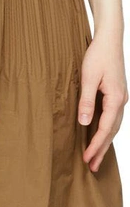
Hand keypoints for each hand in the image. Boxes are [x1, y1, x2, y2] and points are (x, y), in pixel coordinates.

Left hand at [77, 30, 127, 172]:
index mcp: (116, 98)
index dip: (95, 145)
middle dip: (102, 150)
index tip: (86, 158)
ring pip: (114, 127)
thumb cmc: (98, 55)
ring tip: (96, 158)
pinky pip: (113, 119)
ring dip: (105, 143)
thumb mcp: (88, 77)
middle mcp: (122, 101)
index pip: (105, 128)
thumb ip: (86, 101)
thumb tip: (84, 122)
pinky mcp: (118, 95)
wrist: (110, 39)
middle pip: (112, 132)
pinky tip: (100, 137)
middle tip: (92, 167)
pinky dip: (107, 131)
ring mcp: (121, 98)